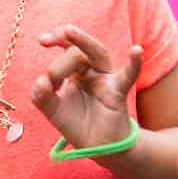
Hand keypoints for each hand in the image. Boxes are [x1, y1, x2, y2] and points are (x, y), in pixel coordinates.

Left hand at [31, 24, 142, 150]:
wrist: (98, 147)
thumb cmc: (78, 124)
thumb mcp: (53, 110)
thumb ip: (41, 96)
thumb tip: (41, 80)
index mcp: (76, 72)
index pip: (67, 51)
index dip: (56, 42)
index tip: (42, 41)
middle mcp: (92, 71)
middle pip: (79, 51)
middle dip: (63, 44)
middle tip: (45, 40)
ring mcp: (106, 80)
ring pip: (98, 54)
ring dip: (84, 42)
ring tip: (69, 31)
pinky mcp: (117, 93)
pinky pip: (127, 76)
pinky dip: (133, 64)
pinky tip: (136, 51)